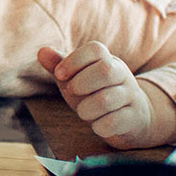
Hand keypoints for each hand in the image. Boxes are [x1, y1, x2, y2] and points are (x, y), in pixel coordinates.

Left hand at [38, 44, 174, 148]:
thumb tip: (42, 51)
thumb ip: (59, 66)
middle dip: (81, 83)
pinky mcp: (134, 118)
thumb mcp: (76, 79)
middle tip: (72, 92)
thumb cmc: (97, 94)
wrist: (132, 118)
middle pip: (105, 71)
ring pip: (107, 99)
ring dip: (86, 108)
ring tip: (83, 112)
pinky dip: (99, 126)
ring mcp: (131, 96)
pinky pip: (114, 121)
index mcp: (108, 61)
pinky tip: (97, 125)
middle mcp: (122, 75)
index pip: (95, 49)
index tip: (59, 74)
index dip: (74, 60)